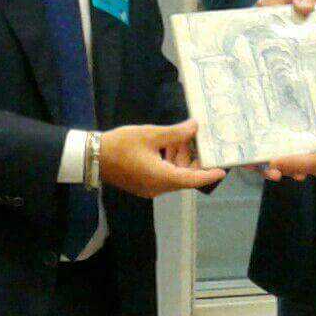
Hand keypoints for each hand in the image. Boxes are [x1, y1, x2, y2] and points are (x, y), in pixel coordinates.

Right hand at [99, 120, 224, 197]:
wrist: (93, 157)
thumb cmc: (122, 145)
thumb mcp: (151, 134)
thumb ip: (175, 133)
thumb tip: (194, 127)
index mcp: (162, 177)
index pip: (192, 179)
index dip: (208, 175)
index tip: (222, 171)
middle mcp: (158, 187)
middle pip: (184, 177)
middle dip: (192, 160)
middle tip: (197, 141)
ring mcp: (149, 188)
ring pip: (174, 176)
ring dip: (179, 159)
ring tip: (179, 138)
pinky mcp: (143, 185)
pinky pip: (163, 176)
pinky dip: (169, 163)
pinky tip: (166, 145)